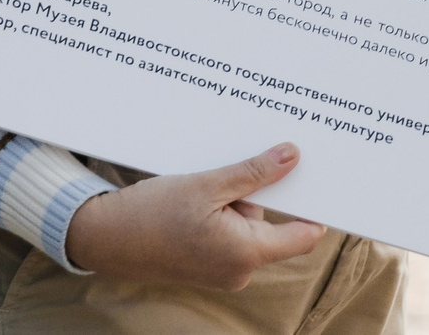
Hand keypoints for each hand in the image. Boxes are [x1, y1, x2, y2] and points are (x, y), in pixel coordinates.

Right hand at [61, 144, 325, 286]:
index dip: (316, 207)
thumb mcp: (207, 185)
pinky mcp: (209, 266)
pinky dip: (222, 213)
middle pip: (272, 225)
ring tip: (205, 184)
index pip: (304, 236)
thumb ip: (254, 174)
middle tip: (241, 164)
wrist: (106, 238)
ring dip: (235, 201)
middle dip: (259, 194)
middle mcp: (241, 270)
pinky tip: (197, 198)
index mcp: (246, 253)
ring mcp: (224, 271)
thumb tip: (293, 157)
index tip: (322, 180)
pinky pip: (231, 235)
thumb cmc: (152, 213)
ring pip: (249, 227)